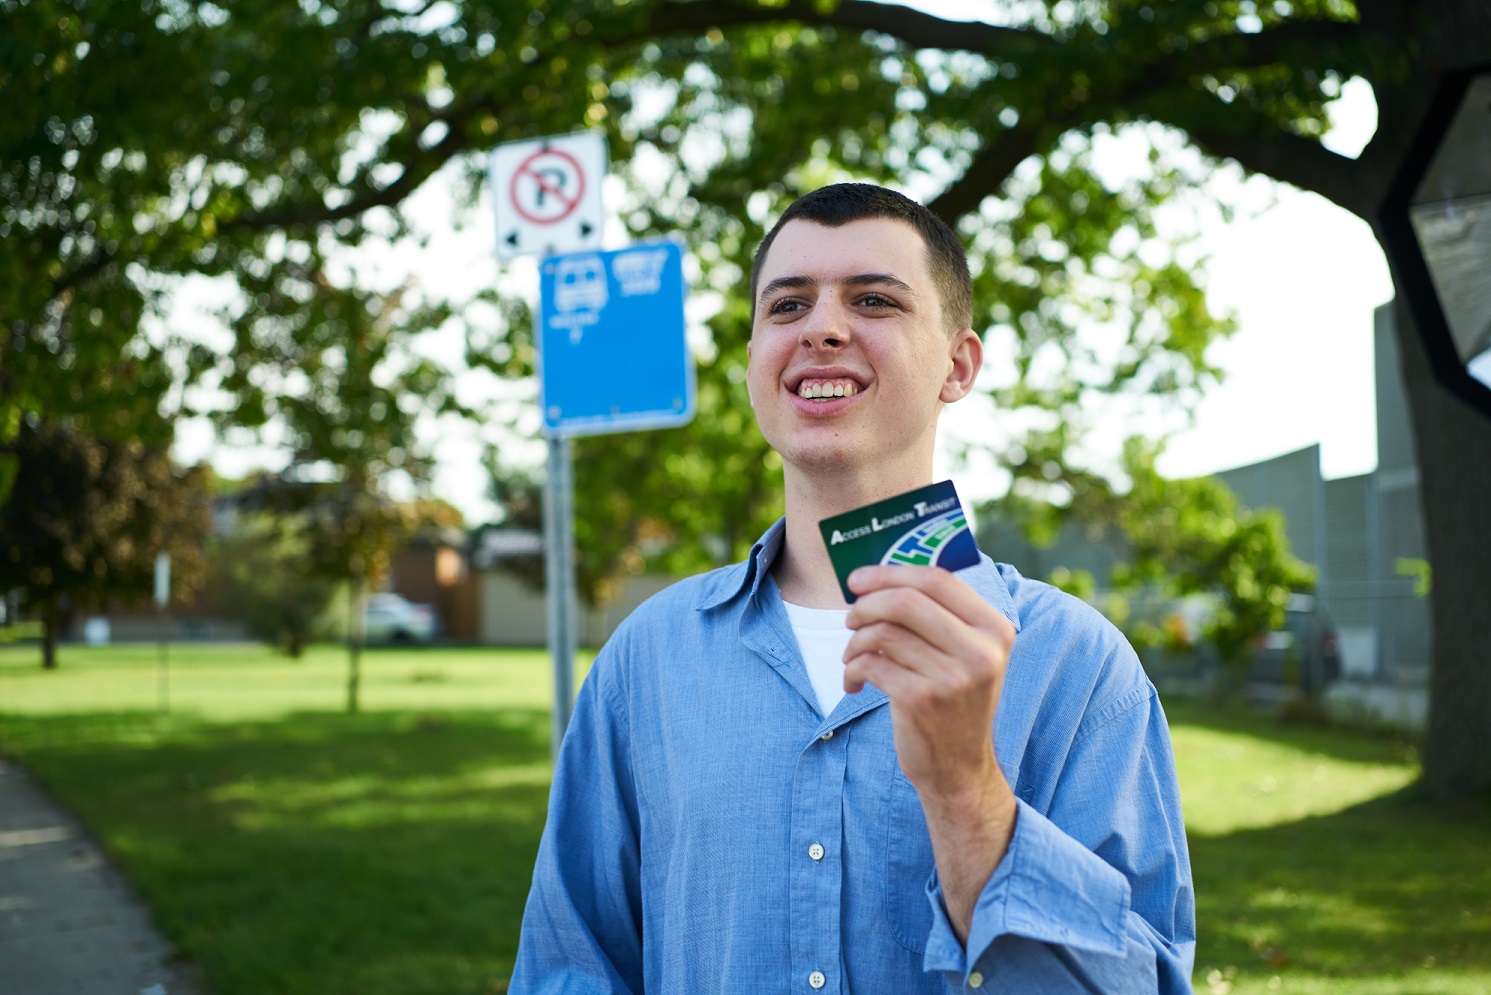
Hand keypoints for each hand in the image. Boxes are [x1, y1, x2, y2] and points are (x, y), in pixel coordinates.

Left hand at [842, 565, 1015, 793]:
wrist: (958, 767)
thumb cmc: (953, 700)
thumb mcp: (967, 655)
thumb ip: (939, 614)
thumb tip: (878, 575)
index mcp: (995, 629)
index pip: (938, 579)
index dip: (891, 572)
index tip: (859, 579)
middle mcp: (980, 651)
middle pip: (906, 601)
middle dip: (866, 604)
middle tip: (851, 617)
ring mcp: (952, 677)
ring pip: (883, 633)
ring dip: (856, 641)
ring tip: (852, 655)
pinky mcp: (921, 701)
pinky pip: (871, 664)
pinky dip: (852, 668)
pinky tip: (854, 681)